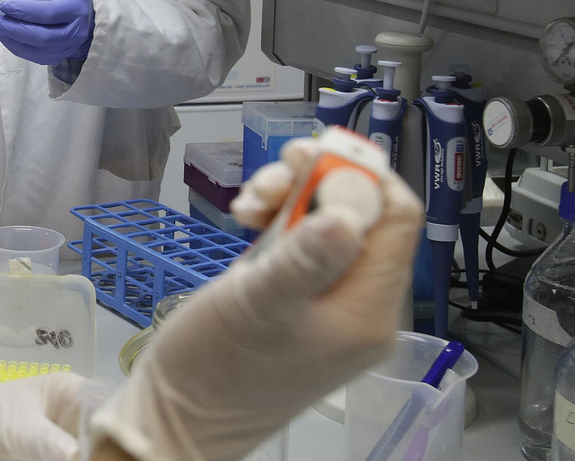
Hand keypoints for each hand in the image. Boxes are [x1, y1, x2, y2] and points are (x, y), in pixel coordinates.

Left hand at [0, 0, 94, 65]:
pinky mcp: (54, 58)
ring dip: (10, 39)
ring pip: (35, 49)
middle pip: (42, 37)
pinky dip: (14, 46)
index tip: (3, 5)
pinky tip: (1, 35)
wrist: (85, 21)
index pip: (49, 14)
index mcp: (75, 11)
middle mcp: (73, 34)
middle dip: (14, 29)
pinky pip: (32, 56)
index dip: (26, 11)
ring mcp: (64, 49)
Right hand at [91, 138, 424, 460]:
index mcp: (368, 311)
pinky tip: (246, 220)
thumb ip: (305, 257)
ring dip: (290, 198)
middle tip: (272, 177)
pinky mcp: (299, 301)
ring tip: (247, 206)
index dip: (362, 177)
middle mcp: (359, 306)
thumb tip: (348, 214)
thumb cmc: (215, 368)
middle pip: (361, 215)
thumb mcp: (258, 303)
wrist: (177, 416)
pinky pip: (304, 244)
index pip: (397, 220)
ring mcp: (329, 303)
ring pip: (327, 222)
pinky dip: (277, 222)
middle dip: (316, 183)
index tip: (314, 157)